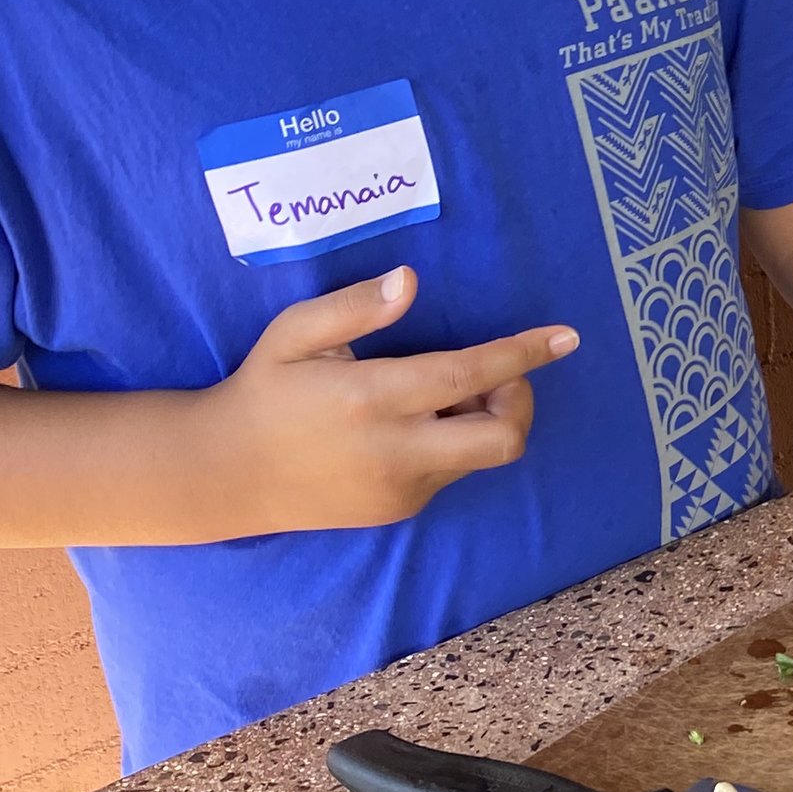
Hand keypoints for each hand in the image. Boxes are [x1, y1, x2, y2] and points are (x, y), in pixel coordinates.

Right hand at [209, 266, 576, 533]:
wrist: (226, 475)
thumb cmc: (264, 390)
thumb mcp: (293, 334)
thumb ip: (353, 306)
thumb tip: (410, 281)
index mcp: (370, 398)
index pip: (468, 376)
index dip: (523, 356)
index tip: (566, 337)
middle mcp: (395, 451)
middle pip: (502, 438)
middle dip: (520, 401)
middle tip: (493, 376)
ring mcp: (401, 489)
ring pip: (479, 456)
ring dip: (481, 419)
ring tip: (435, 393)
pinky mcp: (399, 510)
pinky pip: (450, 471)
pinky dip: (452, 441)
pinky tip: (410, 423)